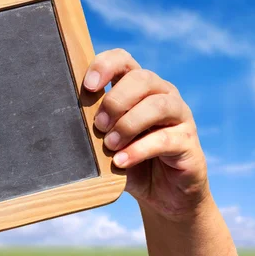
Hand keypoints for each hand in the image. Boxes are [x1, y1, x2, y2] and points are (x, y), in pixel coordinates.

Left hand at [83, 49, 209, 220]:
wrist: (161, 195)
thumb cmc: (128, 160)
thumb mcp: (105, 141)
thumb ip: (93, 125)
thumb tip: (66, 118)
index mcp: (138, 87)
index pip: (123, 60)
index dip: (105, 66)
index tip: (89, 87)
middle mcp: (162, 95)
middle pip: (142, 78)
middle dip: (115, 101)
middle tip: (98, 125)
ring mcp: (179, 117)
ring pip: (157, 105)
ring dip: (128, 124)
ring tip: (109, 144)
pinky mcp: (188, 142)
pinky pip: (164, 139)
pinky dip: (138, 150)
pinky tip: (120, 161)